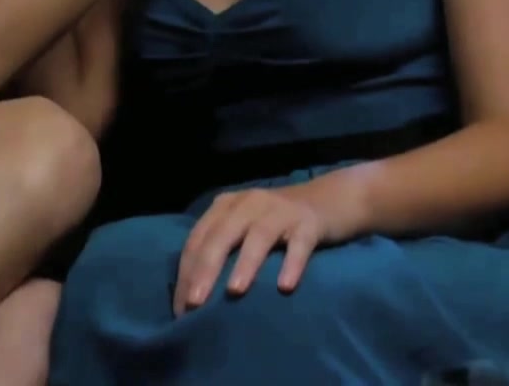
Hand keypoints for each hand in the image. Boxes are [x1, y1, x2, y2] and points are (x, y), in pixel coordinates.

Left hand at [172, 179, 361, 315]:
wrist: (328, 199)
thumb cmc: (276, 223)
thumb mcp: (243, 228)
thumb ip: (222, 249)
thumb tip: (193, 297)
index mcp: (226, 206)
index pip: (198, 239)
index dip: (187, 272)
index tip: (181, 309)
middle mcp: (249, 203)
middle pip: (221, 236)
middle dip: (205, 269)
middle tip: (195, 303)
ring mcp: (280, 210)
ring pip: (258, 236)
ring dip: (244, 264)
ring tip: (234, 291)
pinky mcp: (308, 222)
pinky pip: (299, 244)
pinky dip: (291, 263)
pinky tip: (285, 286)